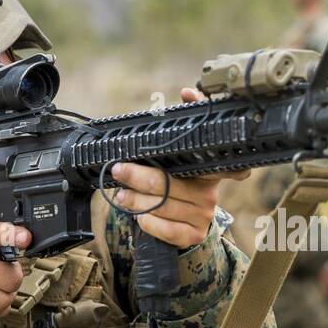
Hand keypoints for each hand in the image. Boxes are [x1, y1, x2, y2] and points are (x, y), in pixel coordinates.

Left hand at [112, 87, 250, 246]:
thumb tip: (188, 92)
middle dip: (138, 177)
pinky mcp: (192, 234)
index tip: (148, 152)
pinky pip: (167, 230)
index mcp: (207, 169)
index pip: (199, 156)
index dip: (184, 153)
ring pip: (163, 207)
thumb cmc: (179, 186)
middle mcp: (209, 192)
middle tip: (118, 171)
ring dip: (137, 201)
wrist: (187, 226)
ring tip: (121, 196)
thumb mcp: (181, 158)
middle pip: (169, 184)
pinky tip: (139, 216)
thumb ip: (183, 127)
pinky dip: (149, 223)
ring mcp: (203, 215)